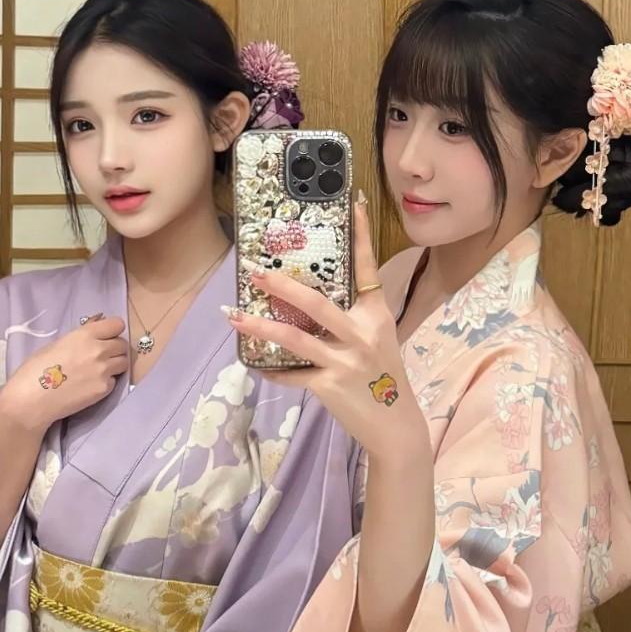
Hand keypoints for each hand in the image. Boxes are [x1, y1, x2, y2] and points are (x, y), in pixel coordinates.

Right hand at [0, 315, 128, 431]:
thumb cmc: (35, 370)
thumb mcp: (56, 344)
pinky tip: (89, 386)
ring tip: (98, 371)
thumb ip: (80, 337)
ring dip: (115, 365)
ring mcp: (104, 370)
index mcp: (84, 335)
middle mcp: (98, 350)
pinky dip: (107, 382)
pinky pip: (114, 381)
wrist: (31, 401)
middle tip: (101, 356)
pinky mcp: (104, 389)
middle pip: (122, 344)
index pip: (117, 325)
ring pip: (123, 362)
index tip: (106, 337)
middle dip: (114, 349)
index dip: (112, 331)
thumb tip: (95, 328)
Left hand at [225, 198, 429, 462]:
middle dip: (281, 286)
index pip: (368, 269)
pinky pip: (292, 374)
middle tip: (253, 271)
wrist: (396, 427)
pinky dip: (271, 370)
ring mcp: (345, 362)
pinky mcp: (329, 387)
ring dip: (260, 327)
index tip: (356, 204)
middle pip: (316, 303)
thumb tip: (309, 300)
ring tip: (234, 316)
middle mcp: (362, 335)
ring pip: (295, 339)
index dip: (361, 236)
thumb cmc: (383, 379)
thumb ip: (352, 320)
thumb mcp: (377, 341)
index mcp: (376, 316)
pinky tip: (253, 364)